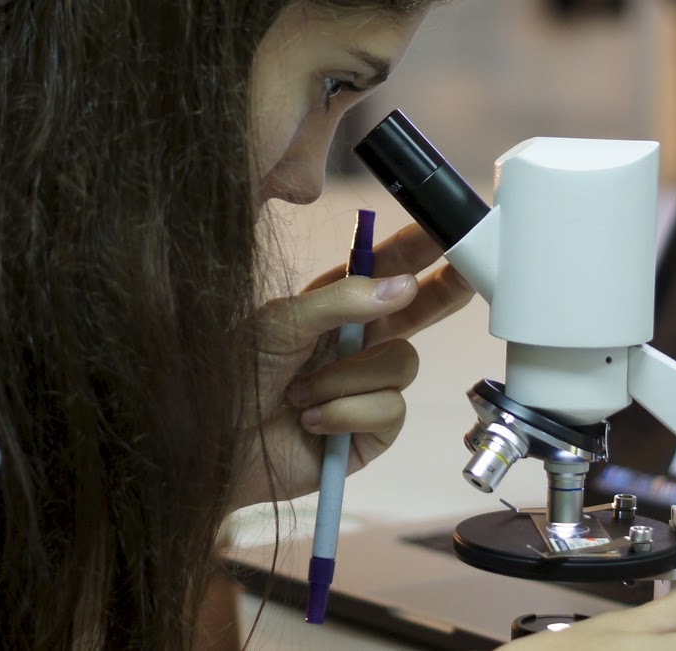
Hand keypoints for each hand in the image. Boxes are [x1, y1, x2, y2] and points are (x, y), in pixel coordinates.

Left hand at [230, 223, 474, 508]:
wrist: (209, 447)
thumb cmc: (230, 379)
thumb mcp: (280, 323)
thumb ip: (341, 301)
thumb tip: (401, 285)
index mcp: (332, 310)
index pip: (384, 273)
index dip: (416, 251)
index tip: (445, 228)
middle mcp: (354, 346)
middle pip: (417, 313)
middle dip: (440, 295)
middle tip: (466, 276)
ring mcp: (364, 390)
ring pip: (401, 364)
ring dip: (348, 378)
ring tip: (301, 394)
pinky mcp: (369, 434)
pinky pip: (390, 411)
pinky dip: (348, 412)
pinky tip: (313, 422)